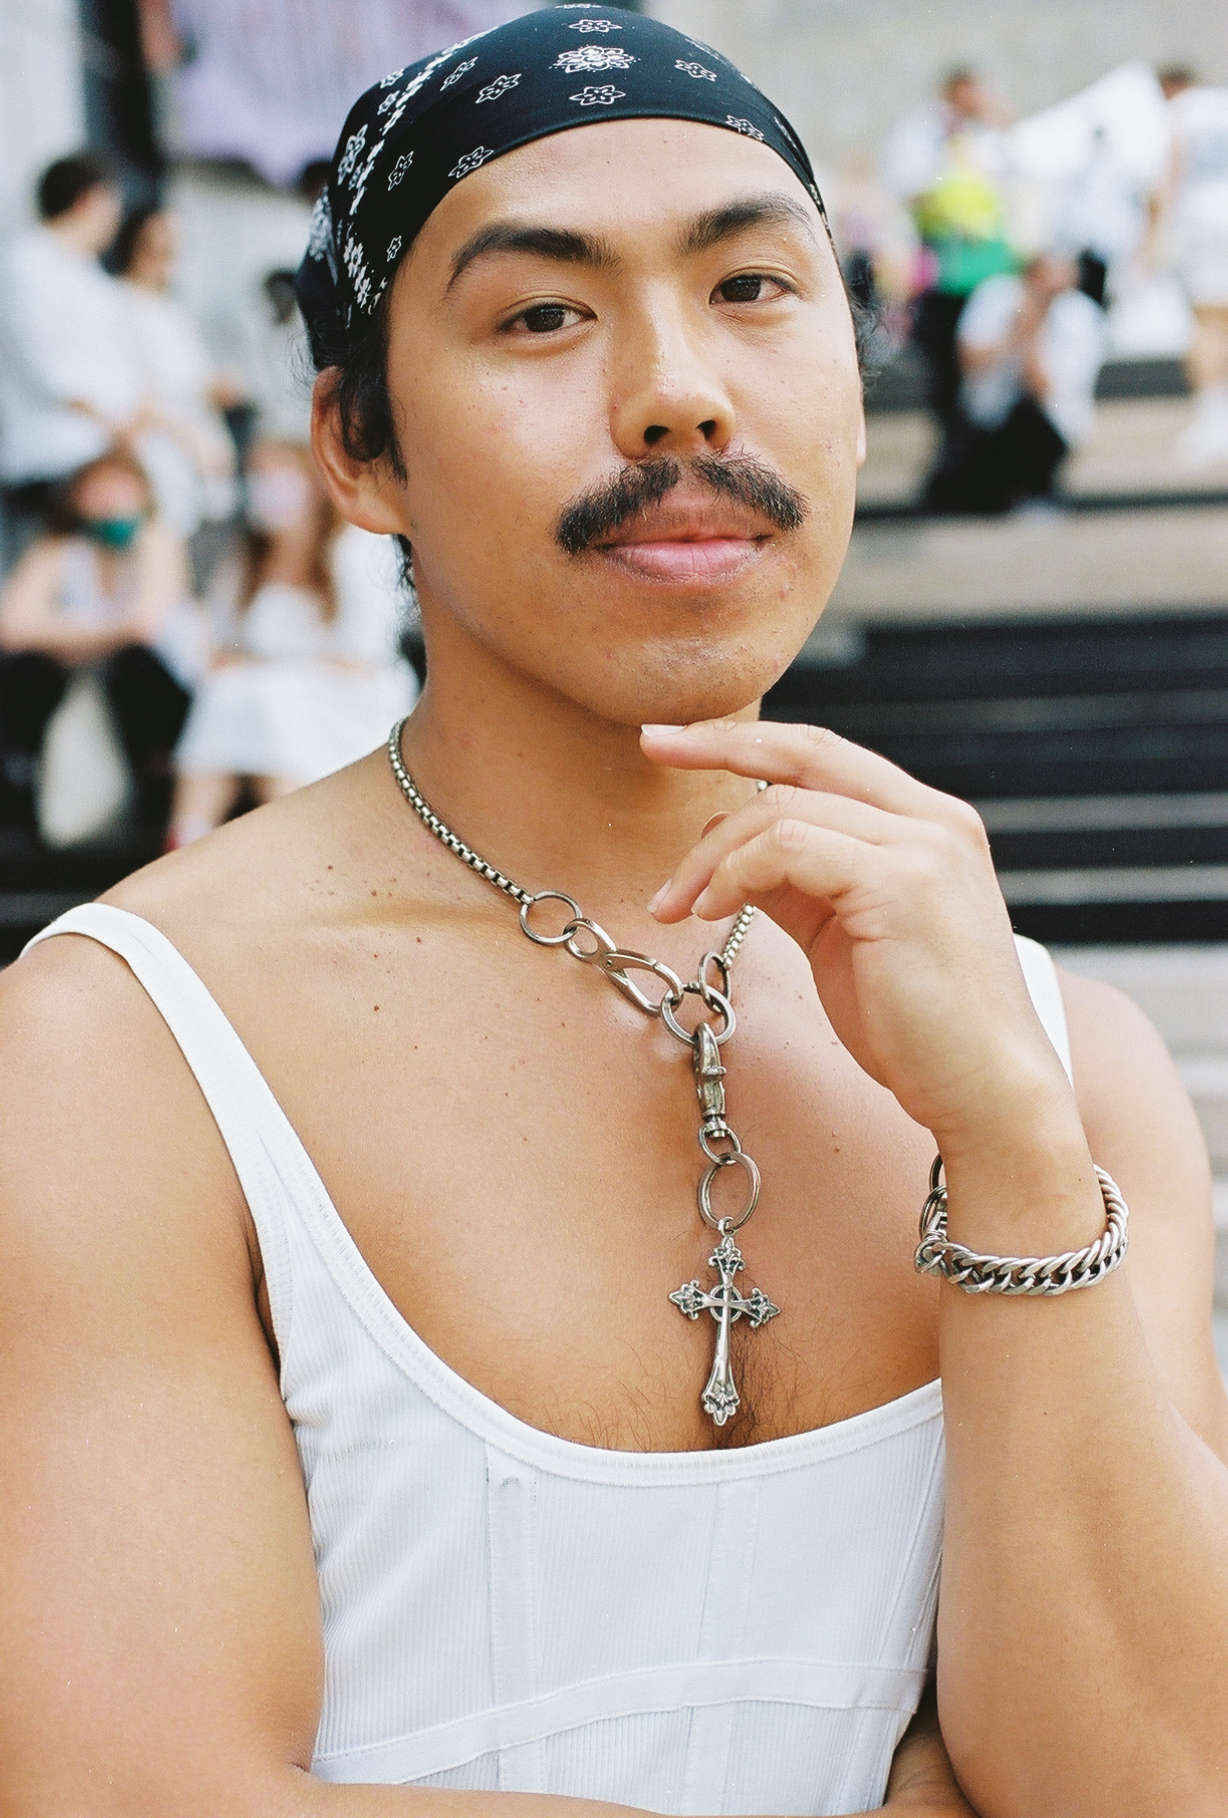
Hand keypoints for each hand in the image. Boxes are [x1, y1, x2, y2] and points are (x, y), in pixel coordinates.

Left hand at [641, 719, 1073, 1157]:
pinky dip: (733, 874)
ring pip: (781, 808)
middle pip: (806, 753)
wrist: (989, 1095)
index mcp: (930, 825)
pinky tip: (710, 912)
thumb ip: (798, 883)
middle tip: (649, 746)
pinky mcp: (899, 884)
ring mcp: (923, 848)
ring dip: (710, 854)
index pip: (826, 755)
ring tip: (677, 905)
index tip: (676, 743)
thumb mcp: (846, 935)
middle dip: (718, 743)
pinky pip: (787, 847)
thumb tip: (727, 851)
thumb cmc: (916, 1027)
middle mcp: (934, 821)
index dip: (749, 741)